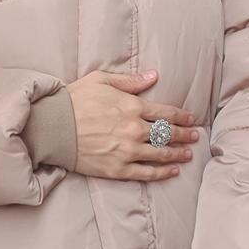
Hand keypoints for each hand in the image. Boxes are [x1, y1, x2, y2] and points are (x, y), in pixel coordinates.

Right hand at [66, 69, 198, 179]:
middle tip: (195, 136)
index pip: (166, 112)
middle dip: (185, 135)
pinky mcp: (118, 169)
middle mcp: (134, 129)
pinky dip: (162, 172)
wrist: (53, 127)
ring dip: (178, 153)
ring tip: (188, 154)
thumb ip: (130, 80)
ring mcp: (127, 151)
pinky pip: (146, 173)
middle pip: (168, 133)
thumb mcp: (101, 80)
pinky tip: (172, 171)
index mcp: (132, 106)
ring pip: (161, 154)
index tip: (191, 118)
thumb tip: (154, 76)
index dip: (182, 116)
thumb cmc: (75, 100)